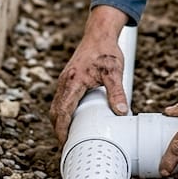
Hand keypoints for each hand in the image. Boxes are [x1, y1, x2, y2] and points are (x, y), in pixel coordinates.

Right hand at [50, 6, 131, 144]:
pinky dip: (62, 112)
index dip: (61, 130)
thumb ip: (117, 92)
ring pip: (56, 106)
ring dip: (59, 122)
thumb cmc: (107, 50)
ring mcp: (65, 80)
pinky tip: (71, 119)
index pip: (62, 111)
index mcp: (74, 81)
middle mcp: (65, 81)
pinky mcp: (68, 78)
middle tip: (67, 146)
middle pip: (55, 112)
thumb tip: (122, 113)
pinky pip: (60, 99)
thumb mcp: (115, 72)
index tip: (65, 143)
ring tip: (69, 137)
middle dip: (58, 130)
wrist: (100, 32)